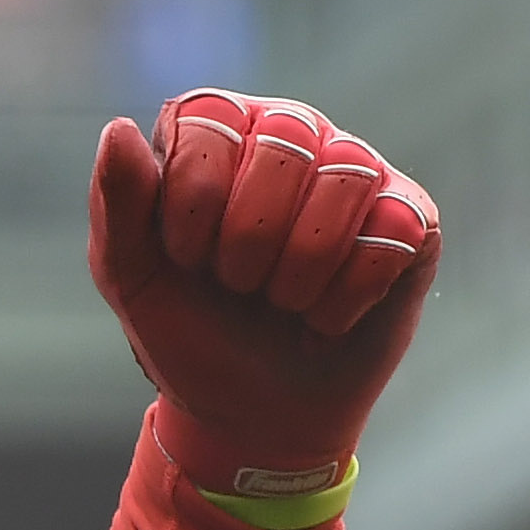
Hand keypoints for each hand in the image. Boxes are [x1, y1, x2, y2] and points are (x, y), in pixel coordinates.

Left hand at [89, 91, 439, 477]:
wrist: (252, 412)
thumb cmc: (189, 330)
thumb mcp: (131, 277)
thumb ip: (117, 202)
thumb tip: (118, 128)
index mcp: (219, 132)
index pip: (210, 117)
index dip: (195, 199)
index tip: (185, 256)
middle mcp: (292, 134)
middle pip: (285, 142)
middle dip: (247, 239)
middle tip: (237, 284)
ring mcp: (358, 173)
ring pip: (346, 179)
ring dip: (298, 270)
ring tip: (282, 301)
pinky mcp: (412, 220)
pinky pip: (394, 233)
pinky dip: (346, 297)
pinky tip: (327, 316)